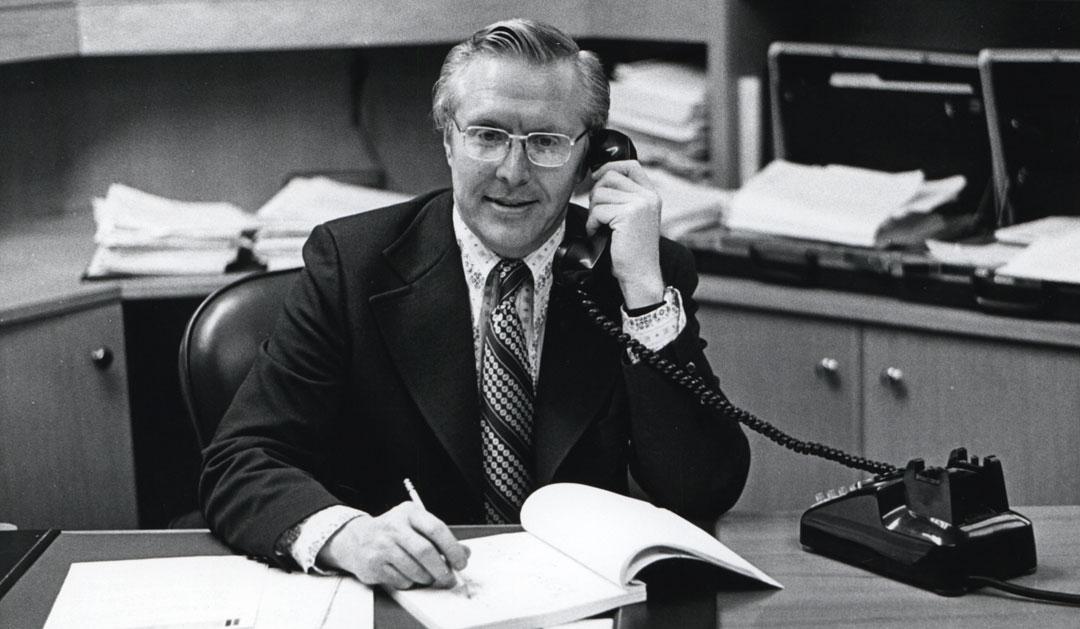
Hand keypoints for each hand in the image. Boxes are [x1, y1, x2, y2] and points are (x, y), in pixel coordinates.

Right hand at [316, 502, 469, 588]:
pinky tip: (407, 574)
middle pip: (425, 551)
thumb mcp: (416, 526)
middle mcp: (394, 526)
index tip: (461, 561)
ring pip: (414, 569)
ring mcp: (382, 545)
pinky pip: (401, 580)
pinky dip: (410, 582)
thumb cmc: (393, 532)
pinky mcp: (374, 564)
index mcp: (409, 512)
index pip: (436, 529)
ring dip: (426, 578)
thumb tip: (464, 553)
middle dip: (441, 569)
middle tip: (449, 577)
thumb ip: (440, 538)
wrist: (357, 538)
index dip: (453, 548)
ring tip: (427, 576)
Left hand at [587, 160, 664, 307]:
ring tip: (599, 227)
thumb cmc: (631, 251)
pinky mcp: (628, 214)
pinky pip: (598, 210)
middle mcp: (648, 196)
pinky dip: (592, 223)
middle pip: (610, 176)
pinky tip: (598, 234)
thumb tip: (597, 176)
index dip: (610, 167)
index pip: (630, 165)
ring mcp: (640, 204)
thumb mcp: (633, 218)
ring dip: (593, 211)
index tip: (596, 178)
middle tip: (597, 215)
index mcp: (651, 195)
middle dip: (596, 194)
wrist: (640, 275)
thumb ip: (624, 197)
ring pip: (600, 193)